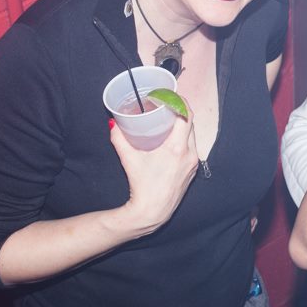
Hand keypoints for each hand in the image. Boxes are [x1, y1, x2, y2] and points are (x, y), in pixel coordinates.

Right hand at [108, 112, 198, 236]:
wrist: (152, 212)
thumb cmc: (142, 186)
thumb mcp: (129, 160)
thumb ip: (119, 139)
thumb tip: (113, 124)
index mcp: (177, 148)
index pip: (186, 117)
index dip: (181, 102)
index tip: (173, 95)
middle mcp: (189, 155)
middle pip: (191, 125)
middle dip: (181, 112)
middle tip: (169, 105)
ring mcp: (193, 164)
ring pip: (193, 137)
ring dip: (184, 126)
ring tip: (171, 120)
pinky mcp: (192, 172)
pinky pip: (192, 149)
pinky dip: (185, 140)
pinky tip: (174, 139)